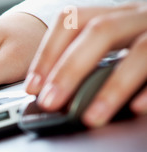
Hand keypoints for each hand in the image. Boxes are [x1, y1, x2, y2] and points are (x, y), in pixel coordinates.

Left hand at [25, 3, 146, 127]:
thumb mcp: (117, 47)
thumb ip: (90, 63)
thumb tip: (49, 93)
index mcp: (116, 15)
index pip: (72, 20)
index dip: (47, 52)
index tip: (33, 85)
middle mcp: (140, 15)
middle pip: (100, 31)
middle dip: (69, 69)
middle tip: (51, 102)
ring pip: (139, 51)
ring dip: (111, 87)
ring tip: (92, 117)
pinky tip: (137, 108)